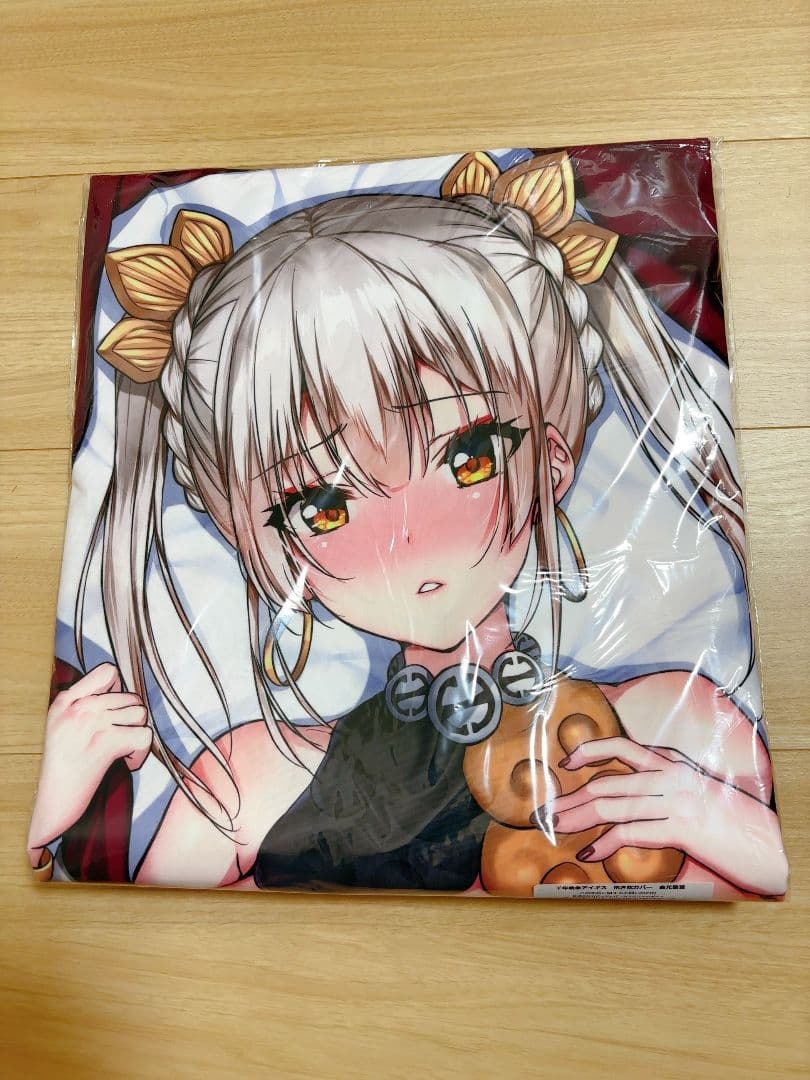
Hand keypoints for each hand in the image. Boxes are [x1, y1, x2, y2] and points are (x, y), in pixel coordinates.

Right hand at [28, 663, 150, 864]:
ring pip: (140, 714)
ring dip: (136, 733)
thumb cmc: (60, 765)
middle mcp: (79, 707)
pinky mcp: (105, 743)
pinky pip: (144, 736)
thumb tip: (118, 691)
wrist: (51, 799)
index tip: (115, 708)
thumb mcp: (59, 724)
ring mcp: (93, 723)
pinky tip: (126, 761)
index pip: (107, 672)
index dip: (120, 688)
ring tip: (121, 749)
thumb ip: (83, 702)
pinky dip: (140, 753)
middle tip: (117, 739)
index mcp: (66, 701)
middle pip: (130, 697)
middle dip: (129, 720)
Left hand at [544, 736, 787, 896]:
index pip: (621, 747)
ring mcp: (676, 800)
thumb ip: (662, 785)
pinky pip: (630, 832)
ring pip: (611, 806)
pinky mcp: (681, 827)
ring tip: (558, 830)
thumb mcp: (694, 790)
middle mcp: (671, 776)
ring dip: (577, 819)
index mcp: (672, 763)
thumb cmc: (727, 820)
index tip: (566, 764)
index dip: (588, 751)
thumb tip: (624, 798)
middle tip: (547, 813)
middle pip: (607, 783)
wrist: (764, 842)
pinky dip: (604, 843)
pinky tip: (589, 852)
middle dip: (571, 799)